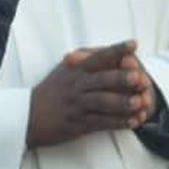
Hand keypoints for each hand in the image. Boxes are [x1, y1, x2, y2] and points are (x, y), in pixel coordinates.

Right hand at [26, 40, 153, 148]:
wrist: (28, 116)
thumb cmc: (52, 90)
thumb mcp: (65, 70)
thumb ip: (86, 59)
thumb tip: (110, 50)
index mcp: (76, 69)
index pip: (99, 57)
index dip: (117, 50)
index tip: (133, 44)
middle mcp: (78, 86)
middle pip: (102, 80)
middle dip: (121, 79)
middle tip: (139, 77)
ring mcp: (78, 105)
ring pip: (103, 103)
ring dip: (122, 103)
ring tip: (139, 103)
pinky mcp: (79, 124)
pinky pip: (101, 123)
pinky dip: (118, 122)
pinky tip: (133, 121)